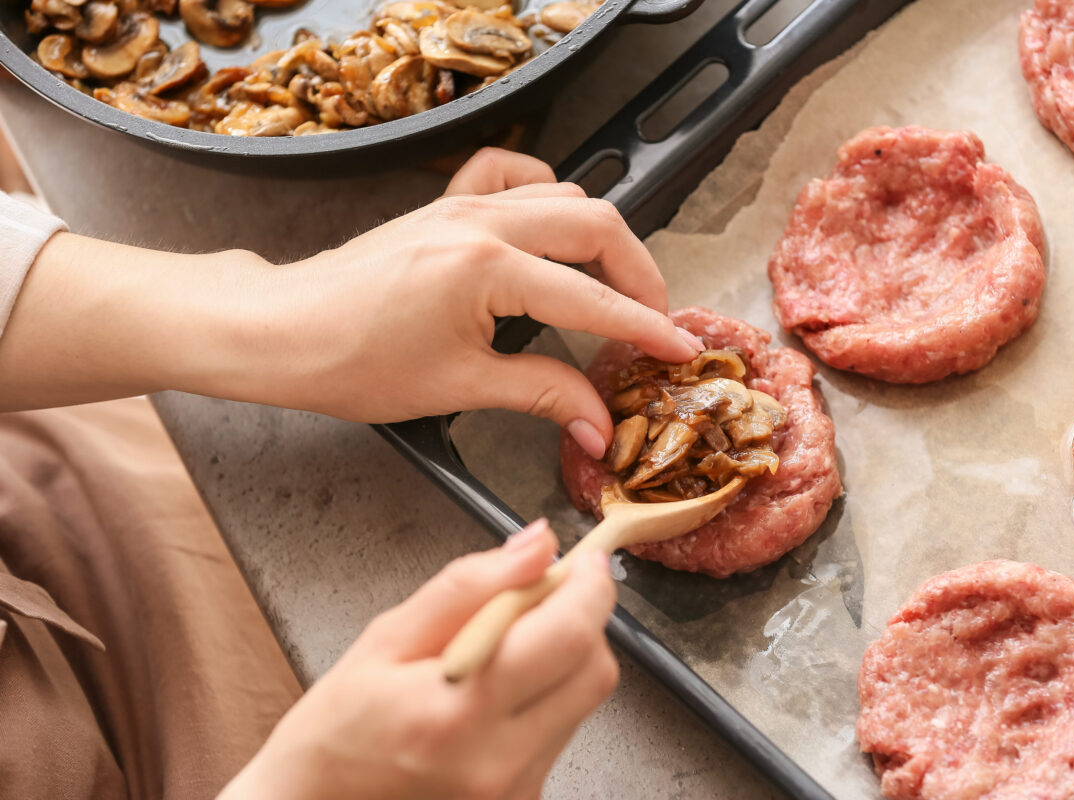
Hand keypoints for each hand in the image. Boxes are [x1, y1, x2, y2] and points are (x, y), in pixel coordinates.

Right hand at [219, 519, 618, 799]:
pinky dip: (545, 700)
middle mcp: (498, 761)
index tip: (583, 560)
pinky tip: (495, 699)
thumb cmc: (335, 731)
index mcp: (458, 711)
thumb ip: (468, 586)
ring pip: (582, 703)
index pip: (568, 636)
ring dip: (562, 661)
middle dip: (581, 621)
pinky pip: (561, 734)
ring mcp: (515, 792)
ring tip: (500, 656)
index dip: (590, 587)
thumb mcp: (386, 639)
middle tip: (539, 599)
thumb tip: (538, 544)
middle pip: (595, 671)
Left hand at [248, 148, 699, 454]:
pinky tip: (548, 230)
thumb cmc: (351, 361)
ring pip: (563, 196)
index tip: (678, 351)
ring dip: (600, 238)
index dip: (644, 329)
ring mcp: (462, 204)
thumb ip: (542, 395)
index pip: (591, 299)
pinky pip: (511, 175)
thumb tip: (597, 424)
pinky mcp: (444, 203)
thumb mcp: (459, 387)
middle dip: (638, 274)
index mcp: (487, 269)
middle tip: (652, 322)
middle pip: (596, 226)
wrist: (282, 331)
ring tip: (611, 288)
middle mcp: (481, 221)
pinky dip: (544, 193)